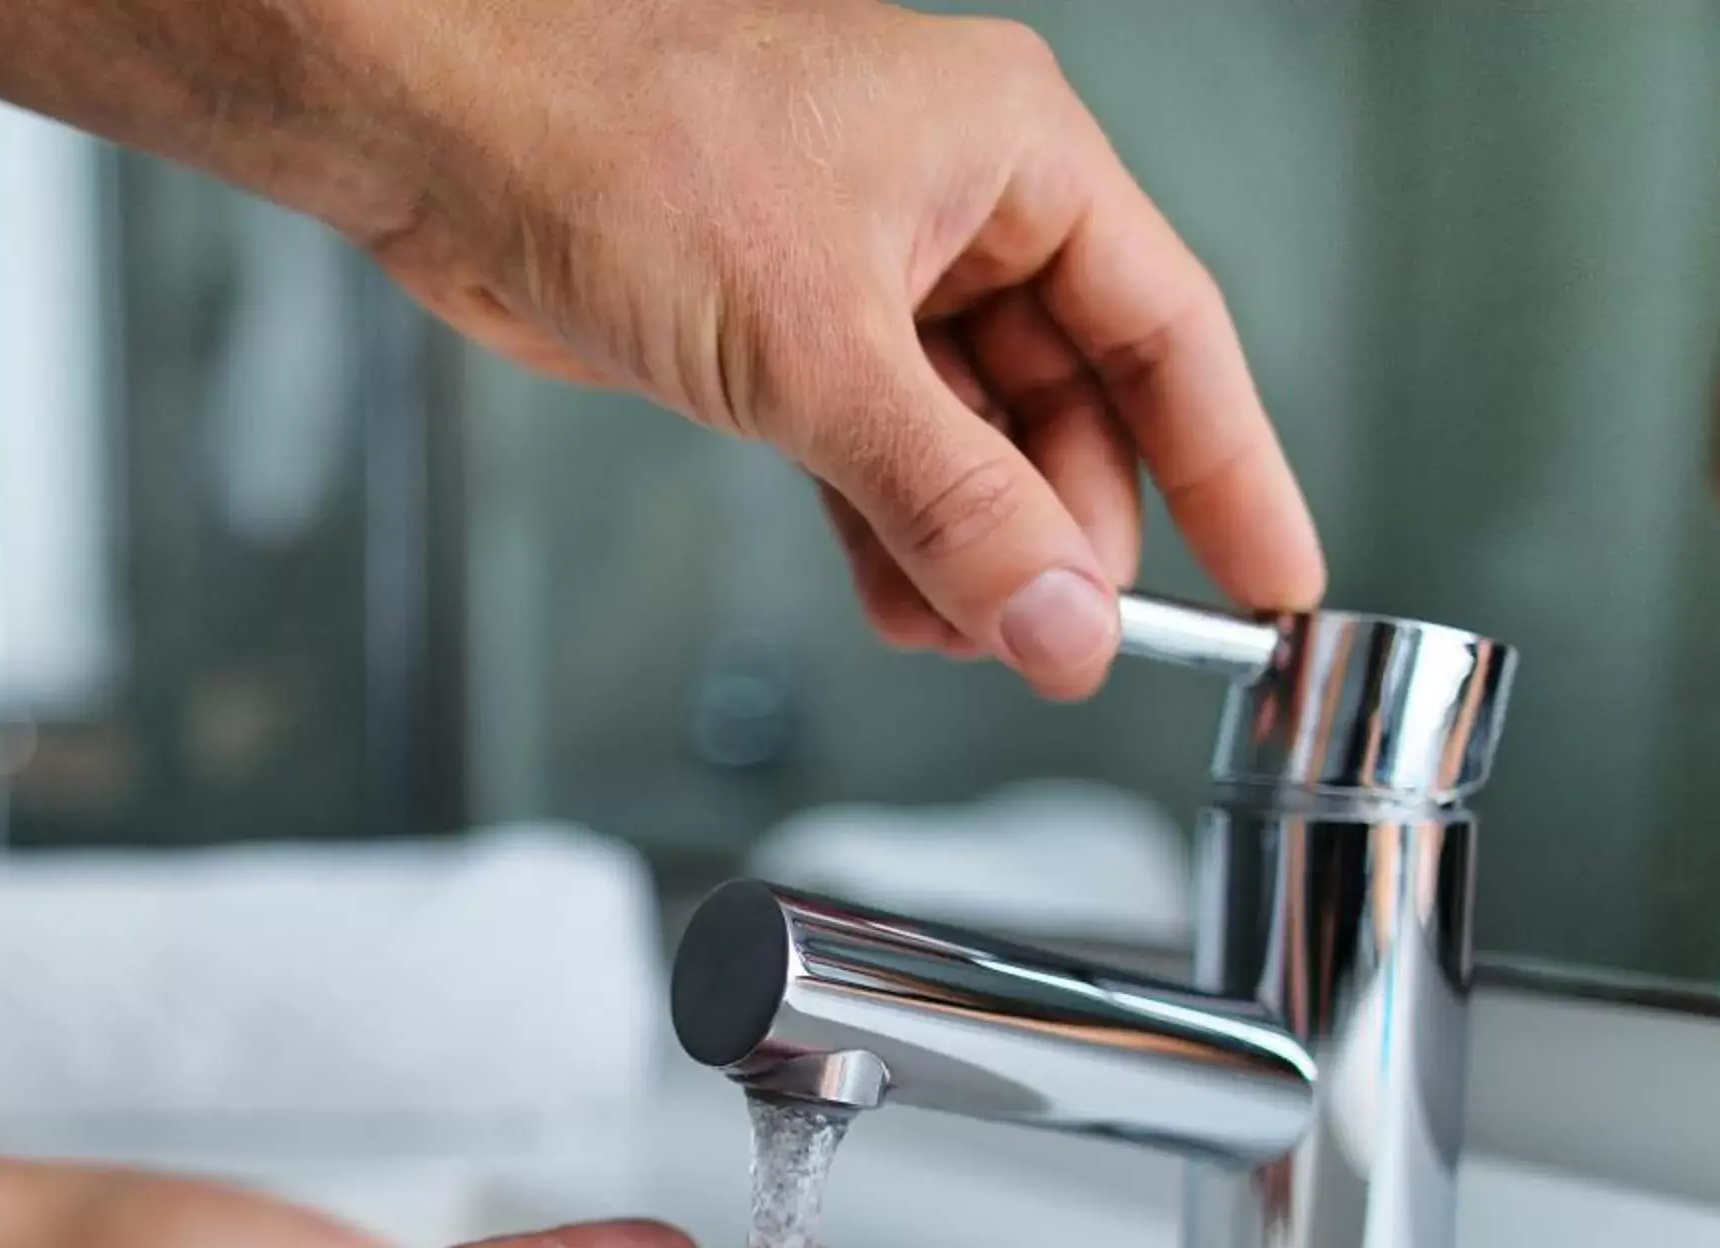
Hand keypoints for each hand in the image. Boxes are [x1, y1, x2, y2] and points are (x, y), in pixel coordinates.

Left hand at [359, 1, 1325, 693]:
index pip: (1169, 329)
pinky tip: (906, 607)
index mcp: (1010, 150)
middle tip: (1062, 643)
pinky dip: (892, 532)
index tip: (1273, 579)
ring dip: (971, 550)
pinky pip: (878, 451)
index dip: (1230, 466)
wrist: (446, 134)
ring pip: (968, 438)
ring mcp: (862, 264)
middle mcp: (951, 199)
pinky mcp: (777, 326)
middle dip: (1066, 532)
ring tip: (972, 641)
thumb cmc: (616, 143)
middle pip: (1070, 399)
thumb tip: (1057, 614)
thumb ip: (949, 502)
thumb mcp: (816, 353)